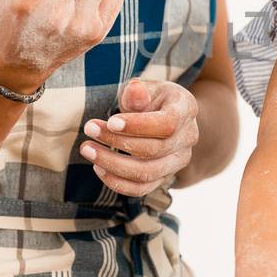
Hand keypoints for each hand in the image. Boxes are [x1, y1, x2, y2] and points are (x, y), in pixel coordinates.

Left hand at [79, 79, 199, 196]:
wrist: (163, 115)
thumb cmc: (151, 97)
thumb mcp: (145, 87)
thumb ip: (138, 92)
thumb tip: (135, 90)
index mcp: (186, 109)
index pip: (167, 123)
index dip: (138, 125)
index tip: (110, 121)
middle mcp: (188, 138)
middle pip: (154, 150)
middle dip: (116, 141)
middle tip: (89, 129)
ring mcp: (178, 161)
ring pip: (146, 173)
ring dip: (112, 164)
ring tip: (88, 150)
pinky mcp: (164, 177)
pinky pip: (141, 189)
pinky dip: (117, 182)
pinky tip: (98, 168)